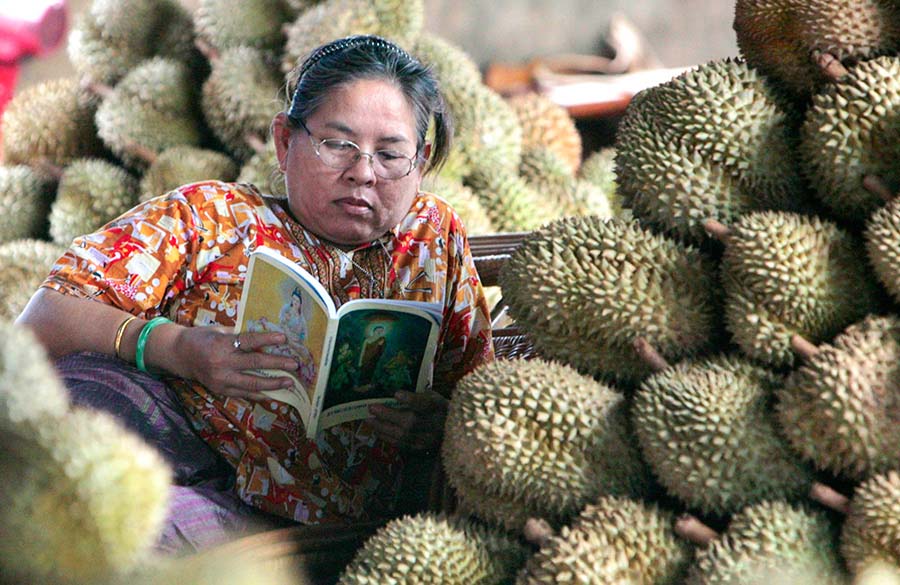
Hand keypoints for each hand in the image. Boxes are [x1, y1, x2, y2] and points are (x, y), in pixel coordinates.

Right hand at [170, 326, 298, 399]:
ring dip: (272, 383)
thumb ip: (240, 335)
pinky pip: (244, 393)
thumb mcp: (219, 330)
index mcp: (221, 344)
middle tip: (294, 364)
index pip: (249, 341)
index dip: (267, 339)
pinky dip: (259, 394)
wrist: (179, 355)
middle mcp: (221, 363)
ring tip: (289, 383)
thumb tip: (265, 338)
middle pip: (254, 363)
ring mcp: (221, 379)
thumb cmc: (202, 338)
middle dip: (277, 364)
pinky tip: (273, 394)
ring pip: (251, 383)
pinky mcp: (220, 390)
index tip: (284, 338)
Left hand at [368, 389, 448, 452]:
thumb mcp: (434, 397)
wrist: (455, 430)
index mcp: (440, 407)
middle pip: (411, 422)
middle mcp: (436, 425)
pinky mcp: (422, 449)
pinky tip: (377, 431)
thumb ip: (418, 395)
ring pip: (404, 435)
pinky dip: (388, 438)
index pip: (426, 404)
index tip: (396, 394)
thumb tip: (393, 392)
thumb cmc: (439, 408)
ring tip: (369, 420)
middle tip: (372, 408)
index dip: (411, 400)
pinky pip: (402, 445)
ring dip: (384, 427)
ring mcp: (429, 439)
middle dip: (389, 415)